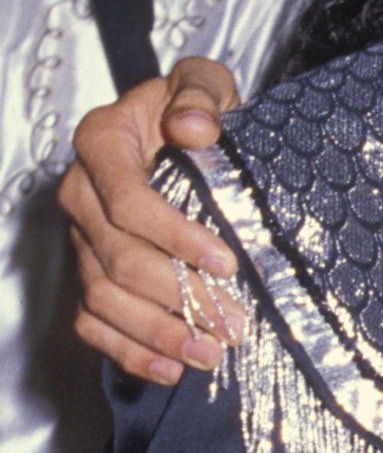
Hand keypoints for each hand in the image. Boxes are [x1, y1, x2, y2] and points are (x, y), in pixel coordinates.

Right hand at [61, 60, 243, 386]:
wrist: (178, 130)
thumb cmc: (194, 107)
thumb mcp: (203, 83)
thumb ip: (200, 93)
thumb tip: (194, 126)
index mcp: (101, 142)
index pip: (128, 199)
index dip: (174, 236)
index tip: (226, 263)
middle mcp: (80, 193)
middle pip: (116, 258)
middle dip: (177, 297)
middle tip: (233, 322)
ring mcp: (80, 239)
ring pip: (103, 298)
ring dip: (157, 334)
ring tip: (210, 355)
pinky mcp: (87, 274)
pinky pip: (93, 323)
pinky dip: (129, 352)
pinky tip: (171, 370)